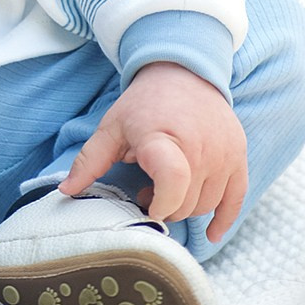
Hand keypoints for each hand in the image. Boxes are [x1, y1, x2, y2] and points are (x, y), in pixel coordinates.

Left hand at [59, 61, 247, 243]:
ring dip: (186, 207)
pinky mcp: (238, 156)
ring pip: (207, 204)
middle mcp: (200, 147)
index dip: (160, 204)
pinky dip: (223, 218)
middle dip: (164, 207)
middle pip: (186, 203)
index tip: (146, 204)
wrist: (184, 72)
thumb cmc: (144, 103)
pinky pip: (236, 199)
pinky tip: (211, 232)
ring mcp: (224, 153)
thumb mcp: (112, 126)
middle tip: (147, 191)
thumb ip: (90, 160)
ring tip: (167, 189)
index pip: (173, 182)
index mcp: (164, 138)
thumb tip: (65, 191)